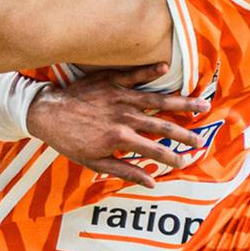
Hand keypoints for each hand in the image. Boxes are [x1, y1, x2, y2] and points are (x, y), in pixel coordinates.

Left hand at [27, 63, 208, 187]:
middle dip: (185, 133)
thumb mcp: (94, 162)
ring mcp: (119, 97)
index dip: (173, 157)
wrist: (47, 113)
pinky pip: (134, 75)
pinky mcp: (111, 81)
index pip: (155, 150)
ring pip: (157, 99)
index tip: (187, 161)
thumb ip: (125, 171)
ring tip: (202, 103)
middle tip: (202, 138)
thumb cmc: (70, 141)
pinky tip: (166, 68)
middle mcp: (124, 116)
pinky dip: (151, 71)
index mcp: (120, 138)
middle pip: (163, 125)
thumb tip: (152, 182)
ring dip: (181, 102)